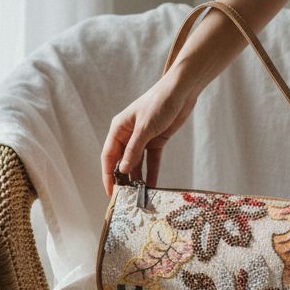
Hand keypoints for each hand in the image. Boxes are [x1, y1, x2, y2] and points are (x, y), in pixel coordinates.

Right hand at [101, 70, 198, 197]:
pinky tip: (152, 186)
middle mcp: (128, 135)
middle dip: (123, 179)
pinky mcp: (157, 140)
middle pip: (122, 161)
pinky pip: (152, 161)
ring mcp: (143, 139)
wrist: (182, 91)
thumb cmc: (159, 103)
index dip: (107, 175)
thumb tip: (123, 170)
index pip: (109, 156)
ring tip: (138, 196)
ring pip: (136, 163)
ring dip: (137, 178)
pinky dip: (152, 172)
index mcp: (119, 128)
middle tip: (125, 198)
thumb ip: (133, 150)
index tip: (110, 192)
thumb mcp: (145, 128)